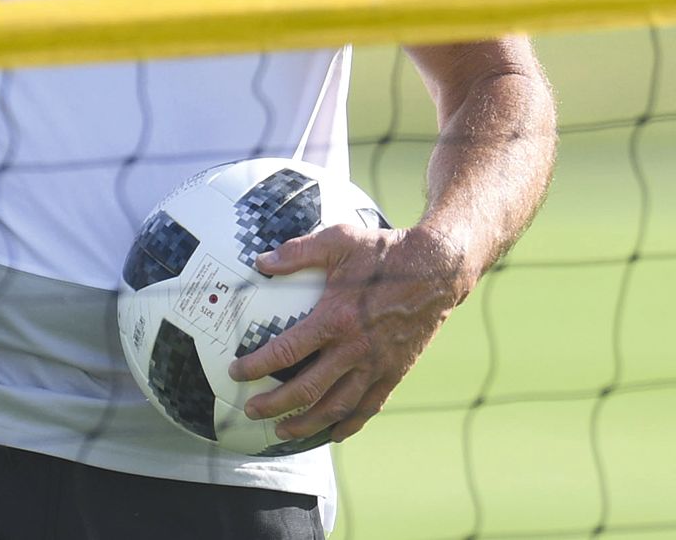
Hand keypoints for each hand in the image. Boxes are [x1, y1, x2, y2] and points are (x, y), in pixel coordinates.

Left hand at [227, 223, 472, 443]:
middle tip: (252, 410)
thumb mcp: (338, 241)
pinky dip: (350, 424)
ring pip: (338, 407)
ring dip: (308, 423)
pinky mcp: (395, 372)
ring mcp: (377, 365)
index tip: (237, 372)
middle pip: (308, 389)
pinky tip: (333, 434)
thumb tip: (260, 261)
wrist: (438, 270)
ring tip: (283, 431)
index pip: (287, 350)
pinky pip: (370, 407)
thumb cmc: (385, 253)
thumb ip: (297, 252)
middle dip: (275, 404)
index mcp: (336, 319)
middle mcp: (355, 349)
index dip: (258, 365)